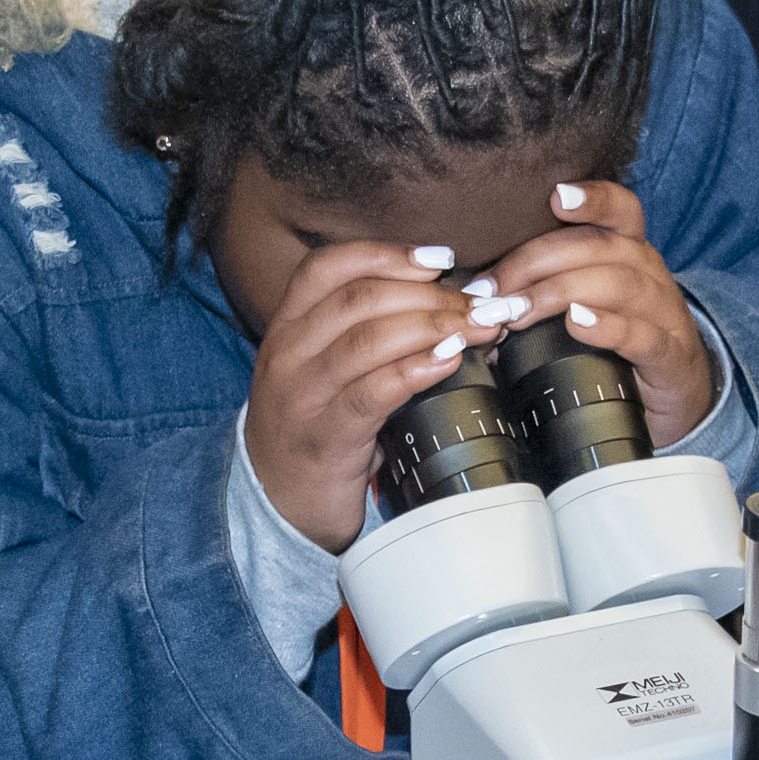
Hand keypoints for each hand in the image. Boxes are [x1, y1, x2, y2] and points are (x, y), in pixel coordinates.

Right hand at [246, 238, 502, 549]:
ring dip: (436, 327)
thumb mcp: (327, 371)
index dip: (388, 255)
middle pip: (361, 298)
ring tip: (480, 329)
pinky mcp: (325, 438)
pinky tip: (450, 361)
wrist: (275, 504)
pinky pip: (372, 392)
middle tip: (483, 304)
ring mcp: (302, 396)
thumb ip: (374, 336)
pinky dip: (416, 369)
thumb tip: (459, 311)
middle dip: (432, 295)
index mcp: (288, 327)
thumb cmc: (315, 429)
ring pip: (369, 339)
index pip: (329, 267)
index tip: (442, 259)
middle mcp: (288, 353)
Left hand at [477, 182, 715, 446]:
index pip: (621, 210)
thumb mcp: (592, 304)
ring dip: (559, 293)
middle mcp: (650, 274)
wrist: (680, 391)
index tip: (555, 196)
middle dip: (536, 262)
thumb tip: (481, 300)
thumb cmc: (623, 342)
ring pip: (618, 284)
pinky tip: (576, 323)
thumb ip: (546, 290)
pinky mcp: (671, 356)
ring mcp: (665, 314)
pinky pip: (643, 335)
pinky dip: (607, 326)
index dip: (593, 199)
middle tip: (492, 290)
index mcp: (630, 253)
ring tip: (518, 312)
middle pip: (599, 247)